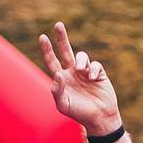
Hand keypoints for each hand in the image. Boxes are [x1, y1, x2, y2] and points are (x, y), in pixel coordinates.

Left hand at [38, 21, 120, 135]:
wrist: (99, 118)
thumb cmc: (79, 113)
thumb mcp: (63, 105)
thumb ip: (57, 91)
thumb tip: (57, 74)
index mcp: (62, 79)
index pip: (52, 61)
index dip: (47, 50)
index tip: (43, 37)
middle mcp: (73, 73)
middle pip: (66, 51)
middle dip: (61, 38)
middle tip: (58, 25)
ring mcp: (85, 72)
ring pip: (81, 56)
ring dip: (81, 60)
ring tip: (81, 70)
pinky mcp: (98, 73)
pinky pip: (95, 65)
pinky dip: (93, 70)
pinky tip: (93, 79)